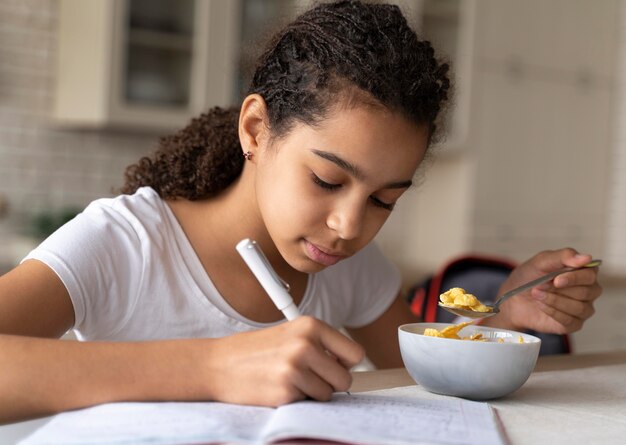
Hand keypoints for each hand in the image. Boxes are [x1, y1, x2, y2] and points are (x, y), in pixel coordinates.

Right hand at [201, 316, 364, 406]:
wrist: (218, 364)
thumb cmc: (255, 351)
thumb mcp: (290, 334)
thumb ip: (319, 345)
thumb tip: (350, 367)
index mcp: (310, 326)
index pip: (355, 353)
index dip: (346, 365)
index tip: (335, 368)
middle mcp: (305, 344)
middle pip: (345, 378)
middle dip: (330, 383)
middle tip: (308, 377)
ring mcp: (295, 368)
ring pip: (327, 394)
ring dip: (312, 393)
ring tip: (288, 380)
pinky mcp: (285, 391)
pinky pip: (307, 404)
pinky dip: (296, 400)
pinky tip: (277, 388)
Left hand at [493, 248, 601, 333]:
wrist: (514, 298)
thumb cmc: (530, 277)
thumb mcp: (541, 261)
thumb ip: (563, 256)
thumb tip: (587, 258)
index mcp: (583, 272)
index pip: (590, 274)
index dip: (574, 278)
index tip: (556, 280)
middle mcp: (588, 291)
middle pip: (586, 292)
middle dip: (559, 290)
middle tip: (539, 286)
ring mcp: (583, 309)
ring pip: (579, 307)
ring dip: (554, 300)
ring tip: (536, 294)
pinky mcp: (573, 324)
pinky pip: (570, 321)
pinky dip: (552, 312)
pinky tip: (541, 305)